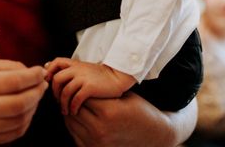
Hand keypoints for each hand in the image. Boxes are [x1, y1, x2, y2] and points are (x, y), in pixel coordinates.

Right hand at [0, 58, 47, 145]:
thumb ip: (4, 66)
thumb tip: (29, 71)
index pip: (12, 82)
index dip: (32, 77)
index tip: (40, 71)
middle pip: (18, 104)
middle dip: (37, 93)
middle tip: (42, 84)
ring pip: (19, 121)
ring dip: (33, 107)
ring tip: (35, 95)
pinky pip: (13, 134)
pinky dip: (25, 121)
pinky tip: (25, 110)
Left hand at [45, 58, 134, 114]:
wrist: (117, 76)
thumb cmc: (100, 75)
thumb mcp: (84, 68)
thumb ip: (70, 69)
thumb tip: (50, 68)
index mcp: (75, 64)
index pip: (56, 62)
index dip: (49, 72)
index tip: (49, 84)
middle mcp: (77, 69)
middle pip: (57, 79)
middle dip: (55, 92)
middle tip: (58, 101)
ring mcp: (83, 78)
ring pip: (65, 91)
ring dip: (63, 103)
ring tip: (66, 111)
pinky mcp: (90, 87)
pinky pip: (76, 98)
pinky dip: (73, 106)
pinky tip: (74, 111)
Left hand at [64, 93, 196, 146]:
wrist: (154, 136)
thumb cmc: (140, 112)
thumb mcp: (123, 97)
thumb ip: (102, 93)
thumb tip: (81, 84)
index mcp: (108, 112)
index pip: (83, 95)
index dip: (80, 88)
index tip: (80, 83)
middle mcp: (100, 129)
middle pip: (75, 109)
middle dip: (73, 99)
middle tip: (74, 91)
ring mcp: (96, 142)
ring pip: (72, 122)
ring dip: (71, 111)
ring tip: (74, 103)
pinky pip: (74, 134)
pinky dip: (73, 124)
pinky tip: (78, 116)